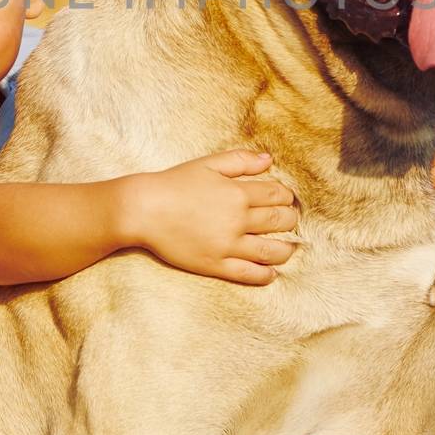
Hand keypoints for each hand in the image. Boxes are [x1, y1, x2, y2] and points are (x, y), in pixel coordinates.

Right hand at [121, 150, 298, 285]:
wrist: (144, 210)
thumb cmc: (174, 183)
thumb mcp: (208, 163)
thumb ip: (240, 160)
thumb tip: (269, 160)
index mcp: (237, 193)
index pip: (277, 196)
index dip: (287, 197)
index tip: (286, 200)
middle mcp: (237, 220)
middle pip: (279, 222)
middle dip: (290, 220)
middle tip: (289, 220)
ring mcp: (228, 245)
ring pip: (271, 251)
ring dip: (286, 249)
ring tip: (289, 247)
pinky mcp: (216, 264)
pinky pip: (249, 273)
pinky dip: (265, 274)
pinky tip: (271, 272)